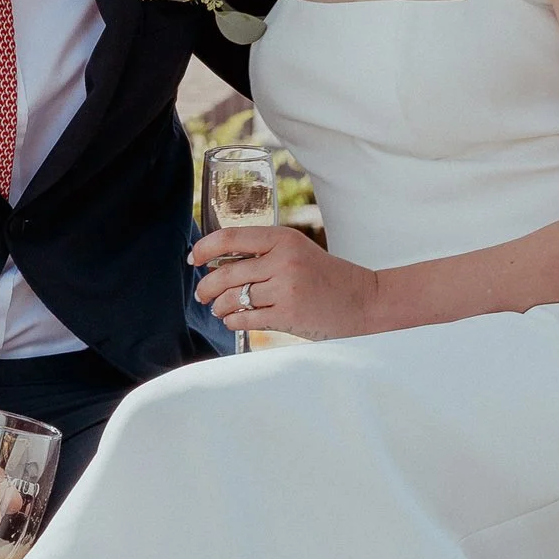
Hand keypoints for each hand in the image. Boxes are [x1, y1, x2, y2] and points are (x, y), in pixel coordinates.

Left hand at [189, 223, 383, 341]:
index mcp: (283, 238)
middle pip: (225, 273)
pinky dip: (233, 321)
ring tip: (219, 309)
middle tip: (202, 294)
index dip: (205, 248)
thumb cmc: (326, 277)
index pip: (230, 237)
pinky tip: (234, 320)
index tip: (194, 258)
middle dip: (206, 287)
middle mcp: (283, 260)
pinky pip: (246, 318)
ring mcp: (286, 288)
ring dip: (219, 307)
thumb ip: (264, 252)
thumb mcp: (297, 252)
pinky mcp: (288, 314)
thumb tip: (216, 261)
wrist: (363, 301)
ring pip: (232, 298)